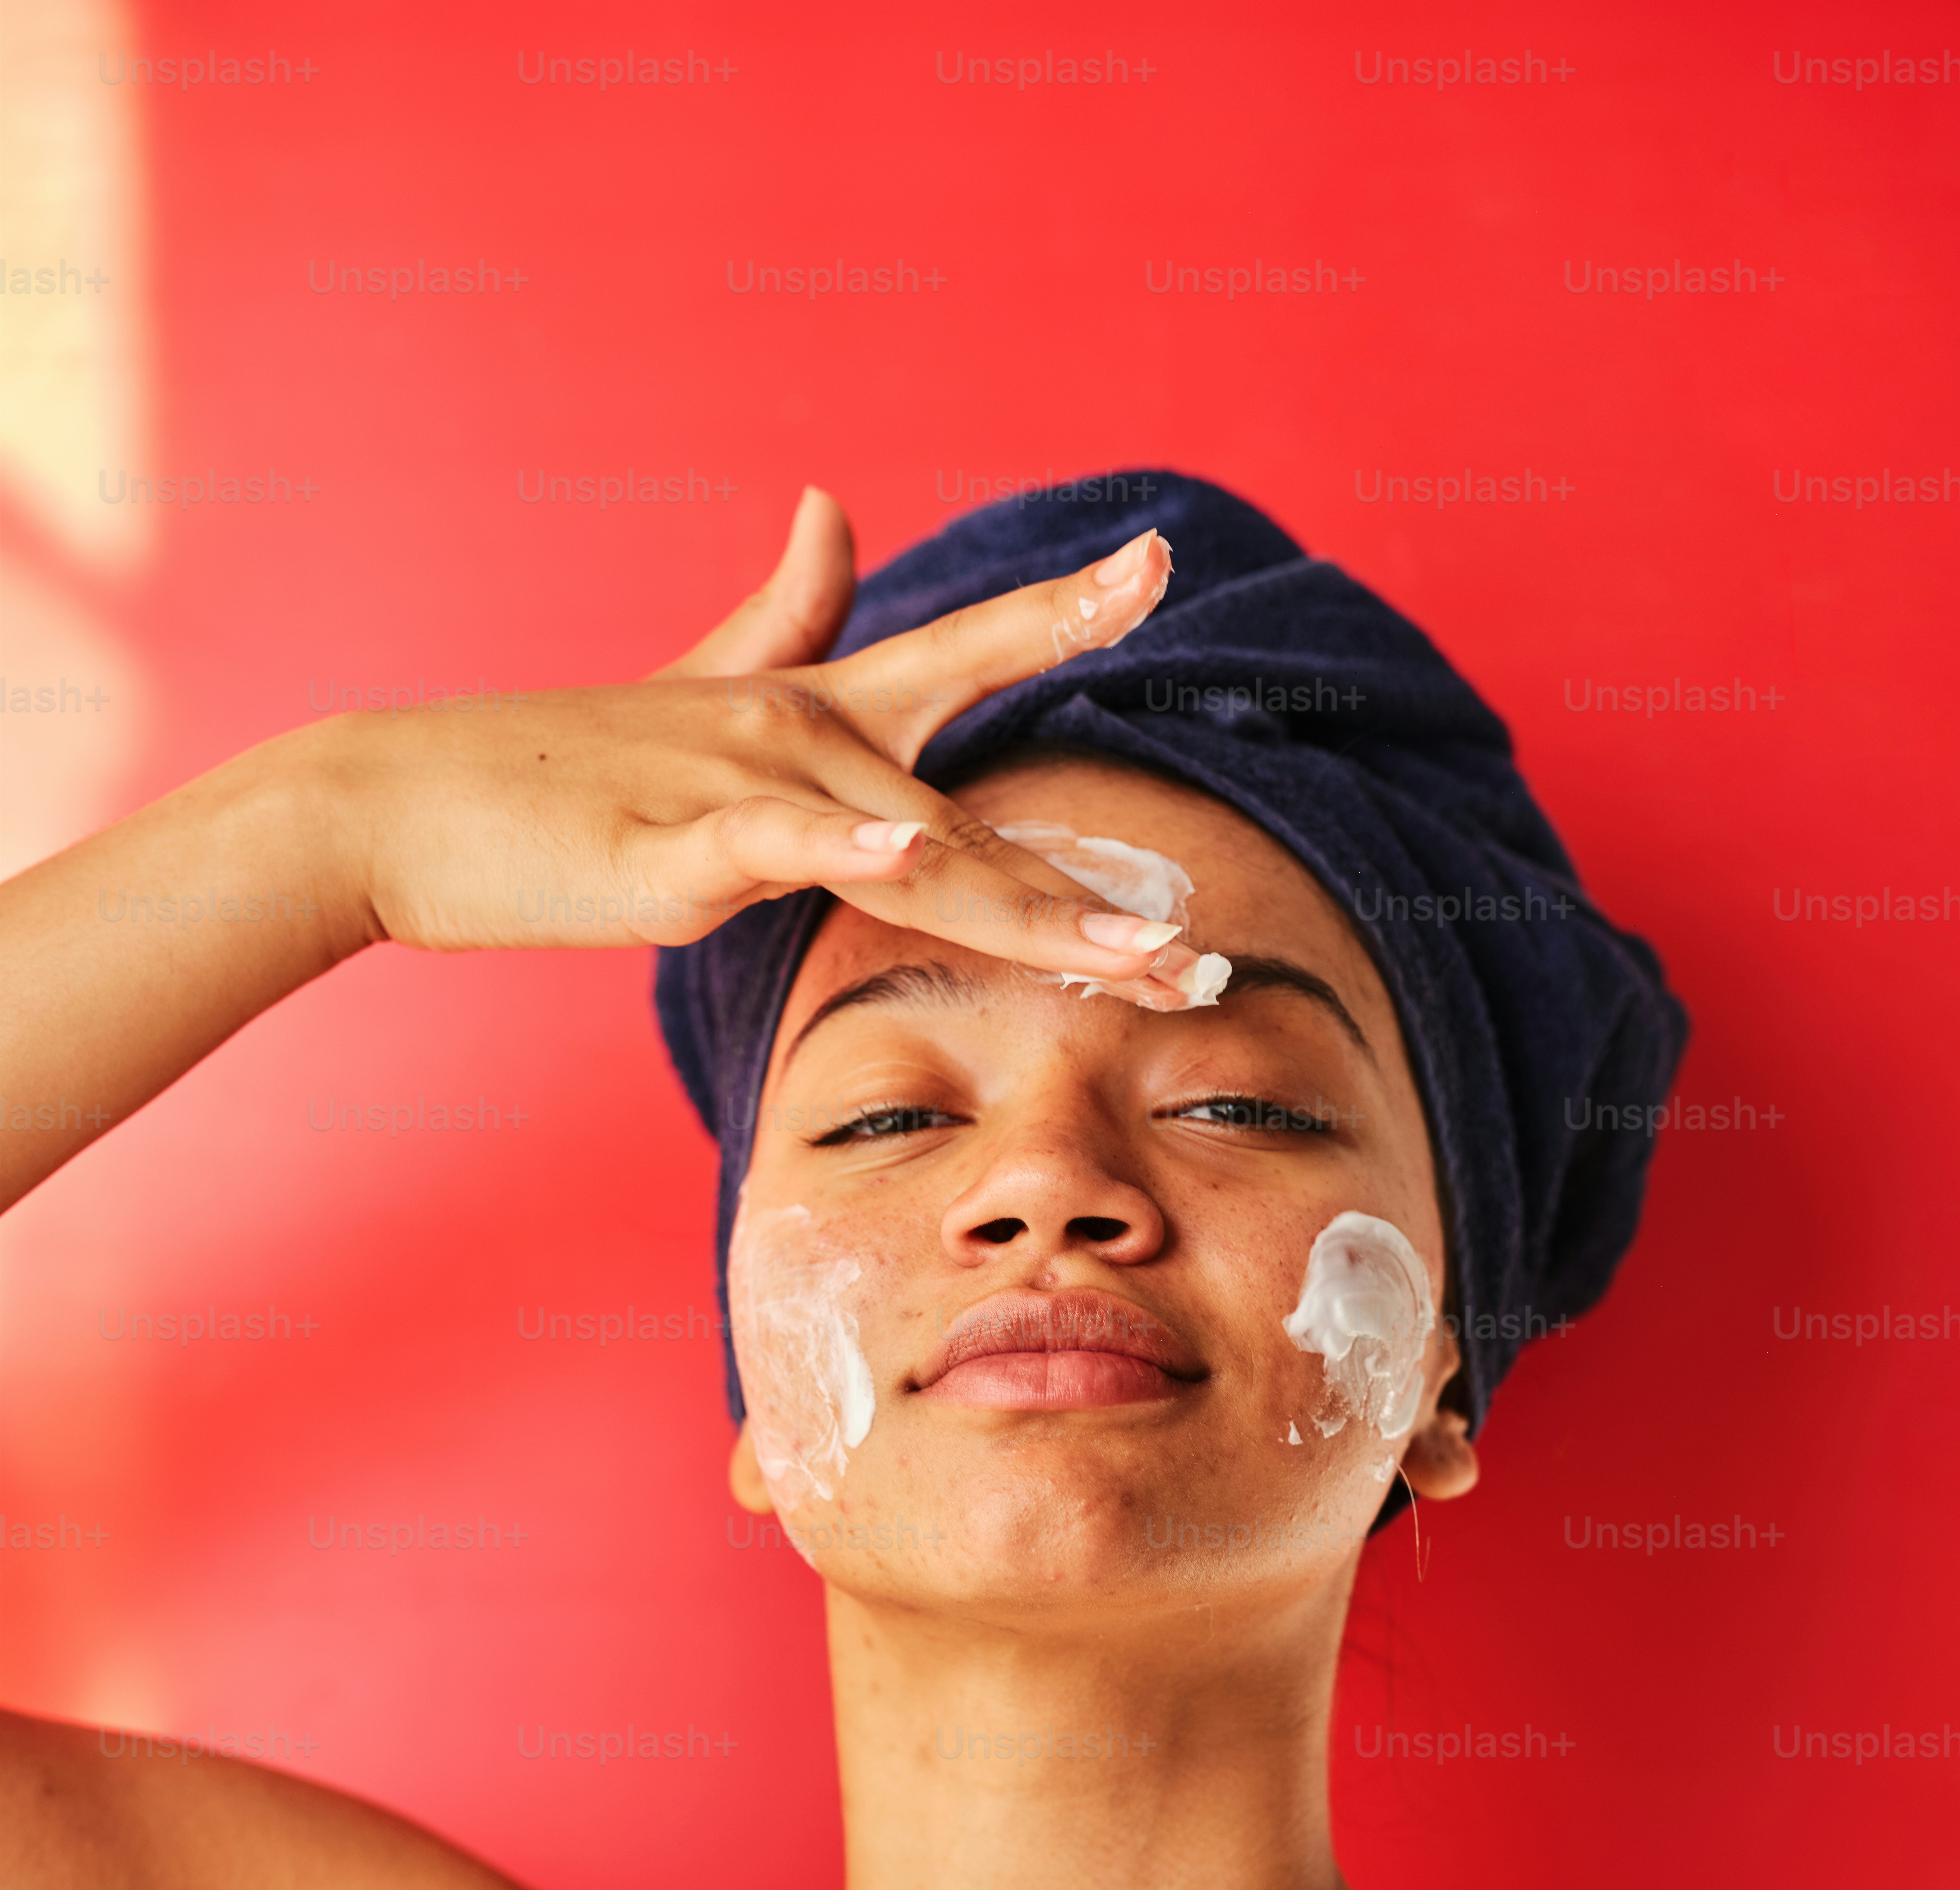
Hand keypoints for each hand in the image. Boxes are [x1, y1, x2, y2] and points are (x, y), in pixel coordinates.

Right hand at [313, 489, 1208, 1003]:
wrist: (403, 799)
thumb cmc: (552, 769)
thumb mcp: (689, 680)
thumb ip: (781, 609)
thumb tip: (831, 506)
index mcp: (808, 706)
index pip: (964, 651)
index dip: (1065, 608)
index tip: (1156, 562)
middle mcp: (798, 732)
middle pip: (979, 819)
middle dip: (1099, 900)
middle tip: (1202, 960)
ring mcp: (738, 783)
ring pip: (920, 854)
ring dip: (1036, 917)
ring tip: (1142, 960)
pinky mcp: (673, 843)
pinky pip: (780, 843)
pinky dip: (848, 846)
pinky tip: (912, 851)